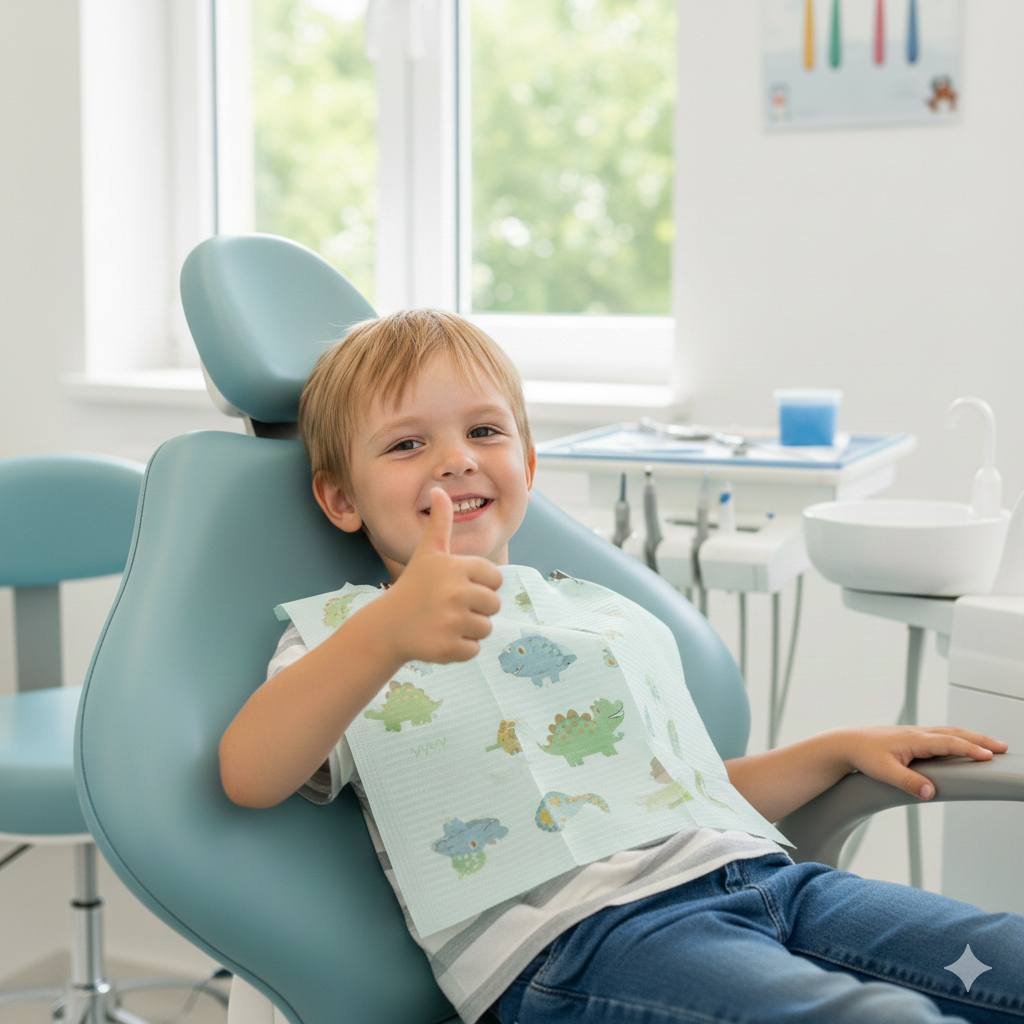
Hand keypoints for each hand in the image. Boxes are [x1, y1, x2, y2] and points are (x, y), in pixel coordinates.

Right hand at [385, 488, 503, 663]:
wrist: (386, 626)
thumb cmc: (413, 586)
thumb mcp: (427, 553)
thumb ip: (440, 523)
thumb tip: (440, 490)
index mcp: (456, 567)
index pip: (496, 578)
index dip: (481, 584)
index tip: (459, 586)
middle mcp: (455, 592)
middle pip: (494, 604)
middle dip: (477, 609)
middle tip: (450, 608)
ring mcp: (452, 622)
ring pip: (486, 628)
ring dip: (469, 629)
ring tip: (444, 622)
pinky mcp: (449, 648)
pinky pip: (474, 650)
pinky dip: (460, 649)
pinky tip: (440, 639)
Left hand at [842, 726, 1007, 799]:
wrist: (847, 743)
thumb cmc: (864, 754)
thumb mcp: (884, 771)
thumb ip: (907, 782)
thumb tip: (930, 792)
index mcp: (914, 739)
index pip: (948, 743)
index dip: (969, 748)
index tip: (988, 756)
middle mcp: (918, 733)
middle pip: (955, 734)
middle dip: (980, 740)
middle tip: (1002, 748)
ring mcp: (917, 734)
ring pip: (950, 733)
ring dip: (972, 737)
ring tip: (991, 746)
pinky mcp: (914, 738)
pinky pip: (943, 735)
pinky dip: (959, 738)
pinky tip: (965, 744)